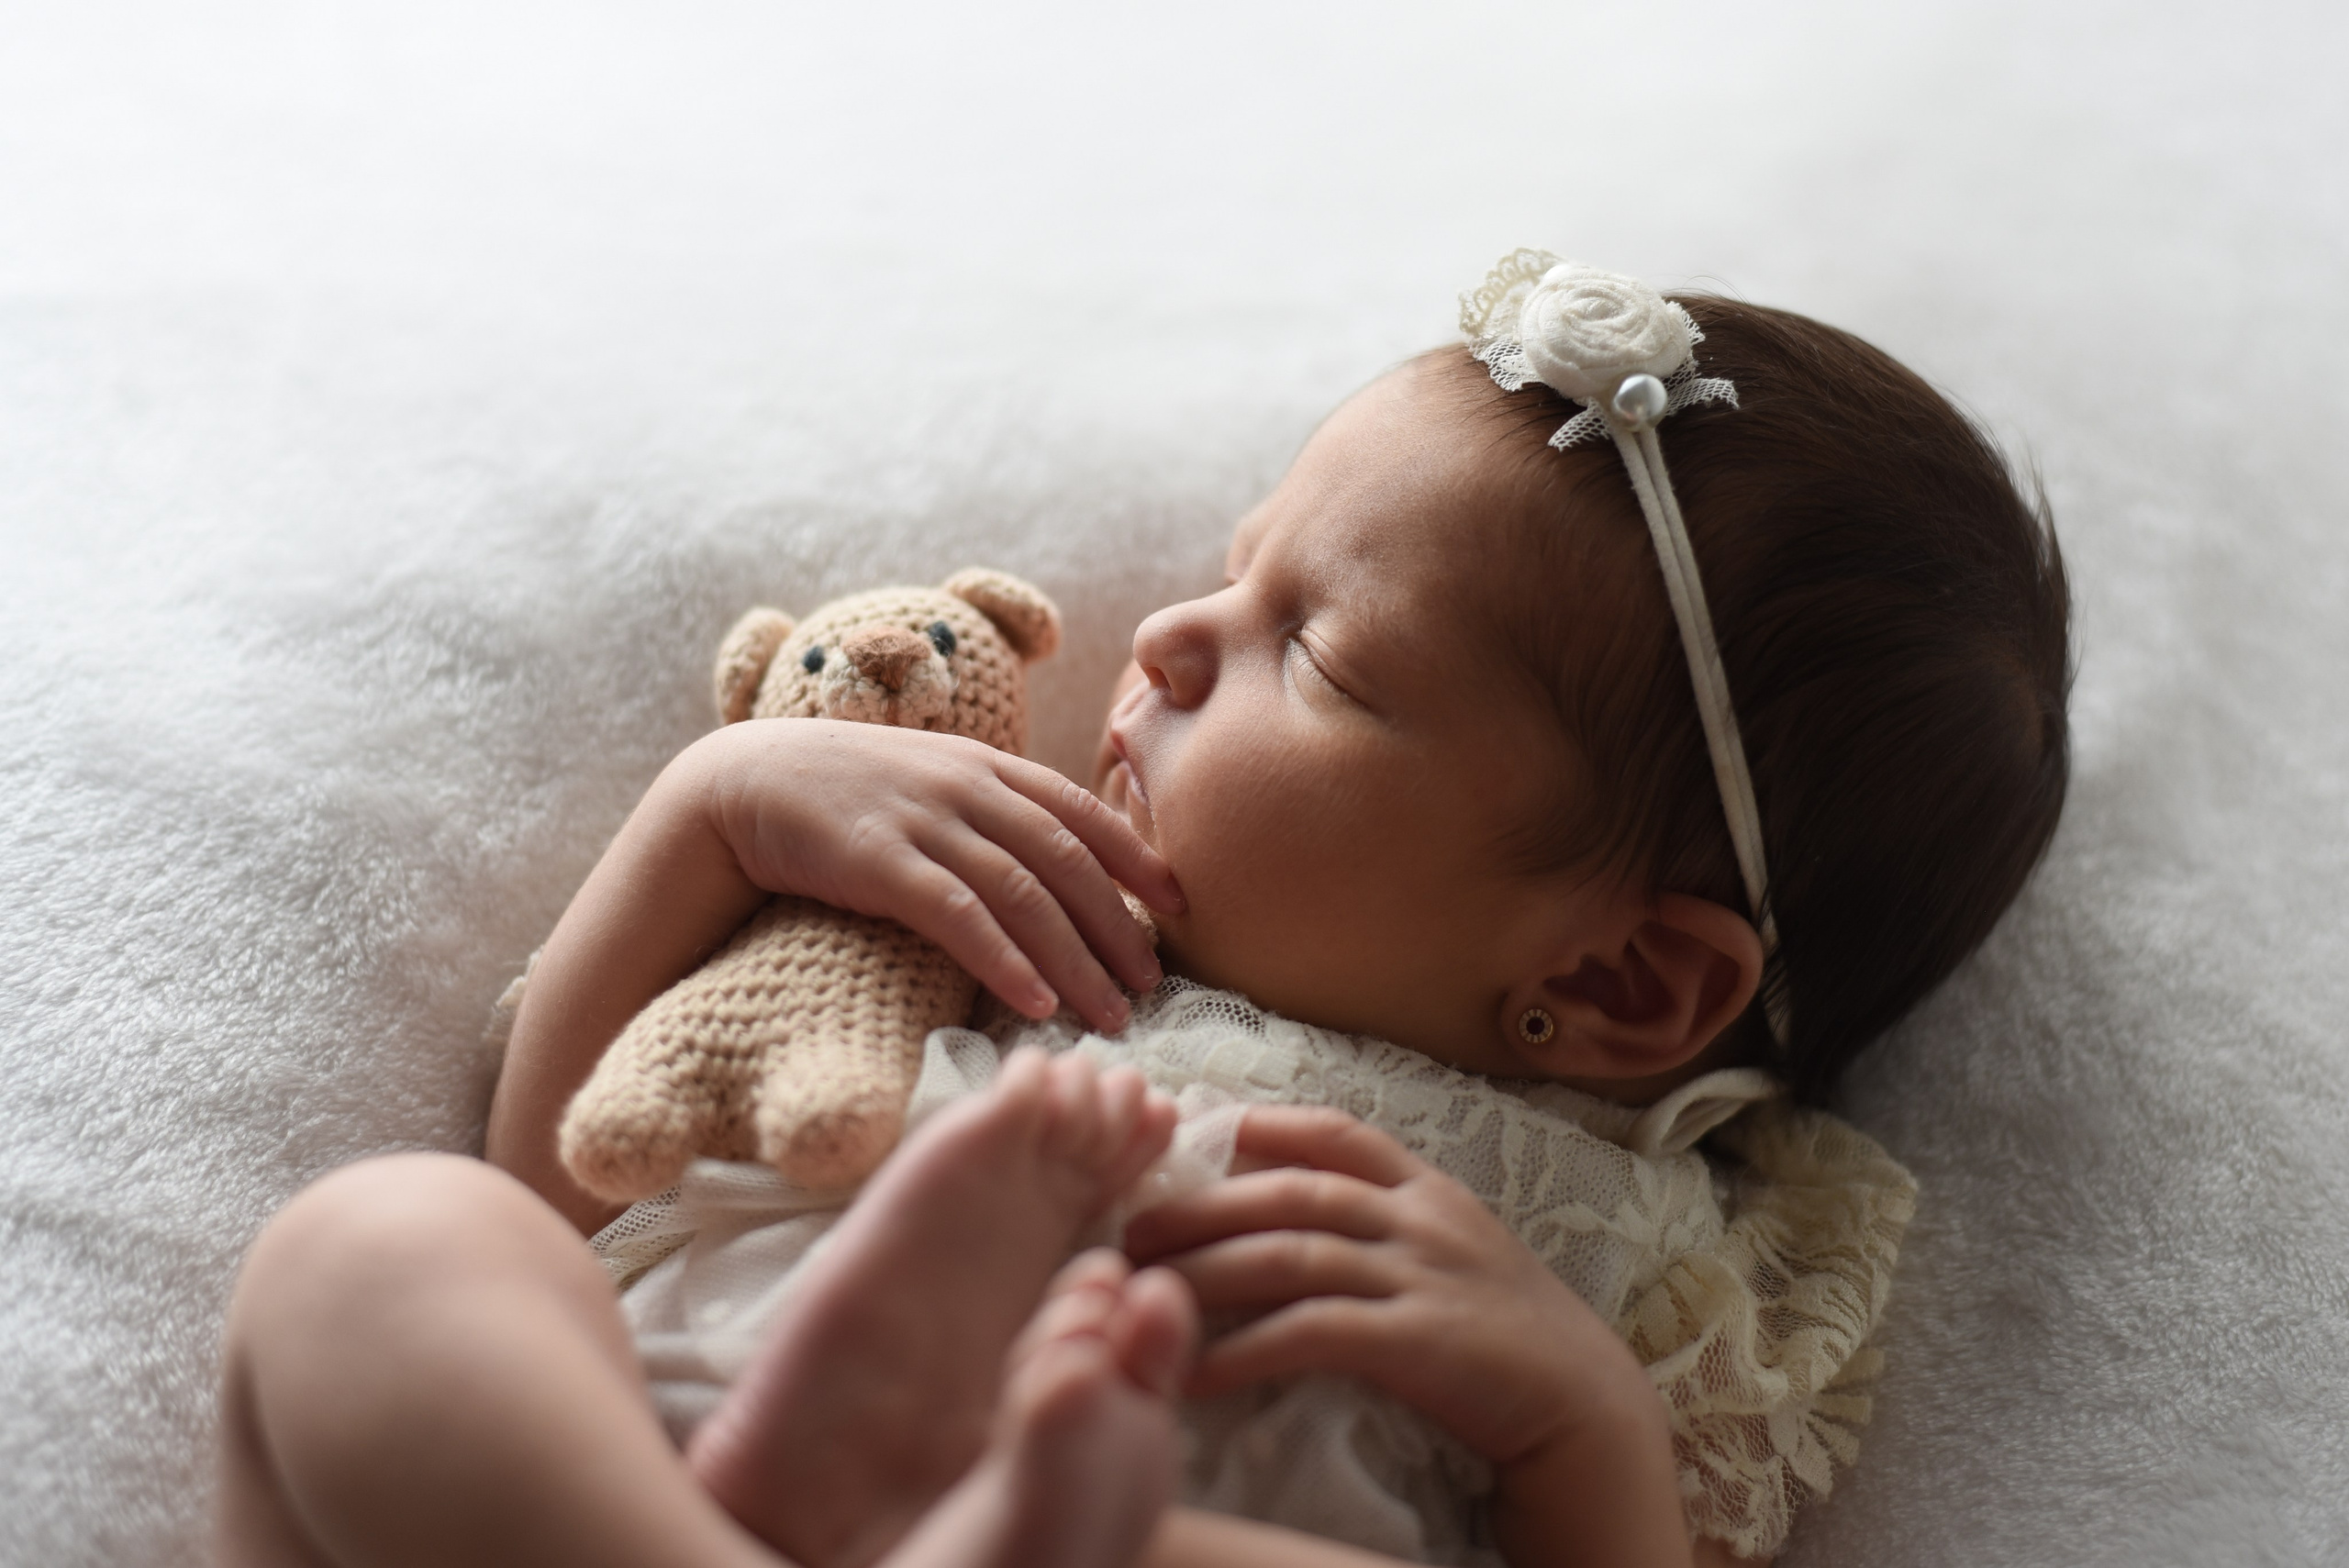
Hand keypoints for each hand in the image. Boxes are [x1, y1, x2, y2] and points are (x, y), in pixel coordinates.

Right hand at [699, 717, 1183, 1032]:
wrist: (744, 784)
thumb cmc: (844, 795)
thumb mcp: (929, 782)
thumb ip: (989, 809)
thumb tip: (1054, 862)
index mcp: (986, 766)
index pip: (1082, 810)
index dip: (1137, 859)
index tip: (1181, 907)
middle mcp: (967, 787)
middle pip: (1067, 861)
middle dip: (1118, 927)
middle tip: (1153, 986)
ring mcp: (925, 821)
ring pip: (1026, 895)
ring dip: (1077, 961)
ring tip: (1111, 1015)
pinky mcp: (880, 862)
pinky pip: (960, 917)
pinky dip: (1006, 962)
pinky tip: (1037, 1004)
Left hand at [1121, 1104, 1646, 1466]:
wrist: (1585, 1407)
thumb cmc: (1508, 1336)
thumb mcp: (1457, 1250)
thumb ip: (1391, 1222)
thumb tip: (1298, 1209)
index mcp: (1428, 1190)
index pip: (1335, 1134)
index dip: (1262, 1128)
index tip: (1196, 1133)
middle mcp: (1420, 1219)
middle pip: (1291, 1191)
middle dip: (1203, 1204)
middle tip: (1132, 1227)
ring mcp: (1419, 1276)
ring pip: (1289, 1254)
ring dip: (1206, 1272)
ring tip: (1142, 1292)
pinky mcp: (1415, 1342)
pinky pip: (1309, 1334)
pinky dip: (1243, 1352)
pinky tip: (1196, 1371)